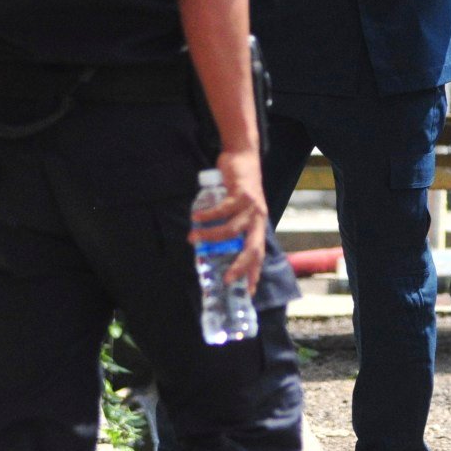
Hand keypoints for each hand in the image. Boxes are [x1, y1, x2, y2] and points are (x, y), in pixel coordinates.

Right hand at [188, 148, 268, 284]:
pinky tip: (197, 217)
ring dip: (210, 236)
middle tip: (226, 279)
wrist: (242, 157)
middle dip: (241, 266)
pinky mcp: (242, 193)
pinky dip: (208, 215)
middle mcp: (258, 219)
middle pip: (253, 249)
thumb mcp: (236, 212)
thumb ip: (227, 227)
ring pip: (231, 230)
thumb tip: (207, 248)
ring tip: (192, 237)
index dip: (254, 273)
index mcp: (256, 226)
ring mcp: (251, 207)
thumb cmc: (236, 189)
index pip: (258, 255)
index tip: (249, 292)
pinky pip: (223, 209)